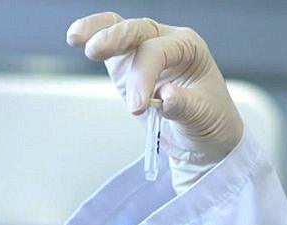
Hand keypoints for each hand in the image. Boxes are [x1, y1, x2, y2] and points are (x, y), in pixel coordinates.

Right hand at [67, 12, 243, 188]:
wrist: (206, 135)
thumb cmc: (211, 120)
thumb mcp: (204, 116)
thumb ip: (185, 106)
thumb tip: (166, 97)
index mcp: (189, 47)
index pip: (159, 51)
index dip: (144, 76)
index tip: (137, 106)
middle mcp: (167, 41)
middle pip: (138, 30)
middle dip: (116, 39)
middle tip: (95, 54)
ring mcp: (145, 51)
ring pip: (118, 28)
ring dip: (97, 31)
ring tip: (77, 39)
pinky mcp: (127, 64)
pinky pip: (107, 43)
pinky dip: (91, 37)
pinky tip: (75, 38)